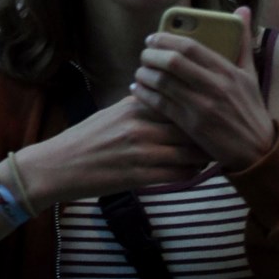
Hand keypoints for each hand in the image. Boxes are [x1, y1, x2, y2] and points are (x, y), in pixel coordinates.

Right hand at [19, 93, 206, 204]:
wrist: (59, 165)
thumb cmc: (86, 139)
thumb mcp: (113, 113)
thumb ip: (141, 107)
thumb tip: (169, 101)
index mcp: (133, 106)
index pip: (178, 101)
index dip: (198, 108)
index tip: (210, 112)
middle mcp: (139, 126)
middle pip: (189, 126)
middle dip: (207, 132)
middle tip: (219, 136)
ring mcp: (140, 152)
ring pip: (189, 152)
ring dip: (204, 155)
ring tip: (211, 155)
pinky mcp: (140, 177)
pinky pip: (179, 175)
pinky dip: (191, 174)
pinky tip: (193, 171)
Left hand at [132, 6, 277, 169]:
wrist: (258, 150)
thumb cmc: (251, 108)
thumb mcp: (251, 73)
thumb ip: (243, 40)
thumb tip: (242, 8)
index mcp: (228, 71)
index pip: (191, 47)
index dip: (166, 39)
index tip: (153, 38)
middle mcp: (215, 86)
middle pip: (173, 62)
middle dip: (151, 55)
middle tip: (143, 54)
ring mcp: (203, 106)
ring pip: (164, 83)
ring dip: (145, 75)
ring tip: (139, 72)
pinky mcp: (192, 125)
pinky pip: (161, 104)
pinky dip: (145, 95)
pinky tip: (137, 91)